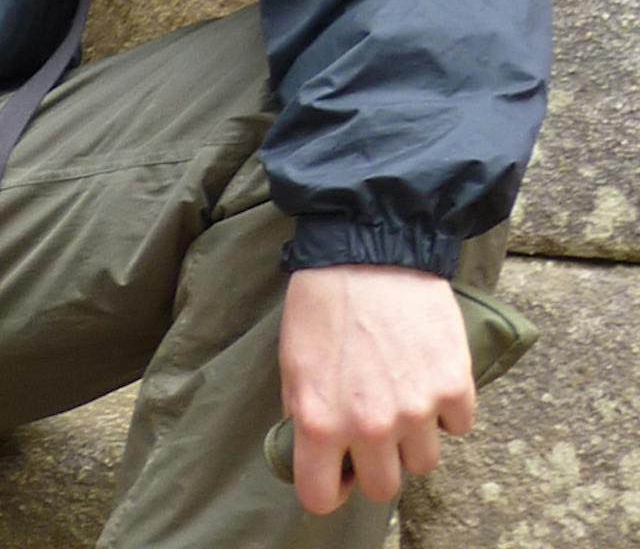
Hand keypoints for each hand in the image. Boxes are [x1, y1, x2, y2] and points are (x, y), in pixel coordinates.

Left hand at [279, 265, 474, 512]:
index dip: (327, 487)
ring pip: (424, 463)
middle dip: (376, 465)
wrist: (369, 252)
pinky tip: (427, 377)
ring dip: (413, 439)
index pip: (322, 496)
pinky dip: (447, 410)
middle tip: (372, 433)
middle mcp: (369, 426)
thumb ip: (304, 412)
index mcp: (320, 421)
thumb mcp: (292, 361)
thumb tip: (316, 448)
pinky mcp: (454, 388)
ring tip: (401, 398)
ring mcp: (416, 411)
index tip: (334, 473)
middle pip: (384, 487)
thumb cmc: (322, 303)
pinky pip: (458, 427)